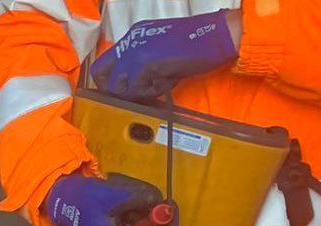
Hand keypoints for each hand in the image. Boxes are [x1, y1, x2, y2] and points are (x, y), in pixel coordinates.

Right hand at [45, 174, 173, 225]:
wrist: (61, 203)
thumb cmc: (85, 199)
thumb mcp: (117, 194)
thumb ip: (144, 199)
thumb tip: (163, 202)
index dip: (171, 223)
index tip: (172, 204)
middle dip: (158, 222)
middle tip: (159, 201)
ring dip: (149, 223)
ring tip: (139, 204)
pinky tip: (130, 212)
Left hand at [90, 13, 238, 100]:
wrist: (218, 36)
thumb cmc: (195, 45)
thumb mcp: (160, 49)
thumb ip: (141, 64)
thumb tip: (129, 87)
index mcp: (132, 36)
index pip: (103, 64)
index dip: (108, 83)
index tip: (121, 92)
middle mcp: (130, 41)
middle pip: (102, 76)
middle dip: (116, 91)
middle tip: (137, 94)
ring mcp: (136, 51)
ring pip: (119, 86)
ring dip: (138, 92)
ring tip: (161, 83)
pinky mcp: (146, 62)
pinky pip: (138, 88)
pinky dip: (153, 91)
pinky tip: (169, 81)